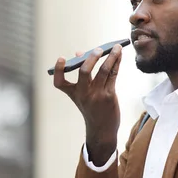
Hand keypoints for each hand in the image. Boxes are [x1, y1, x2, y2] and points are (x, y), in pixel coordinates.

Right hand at [52, 44, 122, 164]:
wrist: (102, 129)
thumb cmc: (92, 108)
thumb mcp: (82, 94)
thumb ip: (82, 74)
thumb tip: (81, 53)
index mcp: (73, 93)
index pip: (59, 82)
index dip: (58, 70)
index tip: (61, 58)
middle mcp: (83, 94)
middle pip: (84, 72)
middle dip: (92, 58)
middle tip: (98, 49)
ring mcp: (97, 95)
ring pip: (104, 71)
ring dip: (111, 57)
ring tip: (116, 47)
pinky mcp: (109, 95)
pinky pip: (113, 75)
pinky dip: (116, 63)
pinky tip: (119, 55)